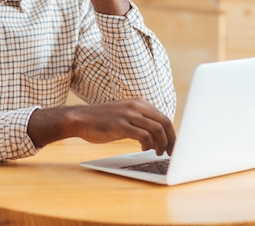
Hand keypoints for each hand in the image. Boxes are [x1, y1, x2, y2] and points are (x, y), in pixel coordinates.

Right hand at [27, 98, 175, 155]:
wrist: (80, 119)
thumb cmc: (102, 120)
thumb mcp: (124, 115)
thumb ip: (139, 120)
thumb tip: (157, 134)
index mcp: (139, 102)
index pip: (163, 116)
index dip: (172, 132)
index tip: (174, 144)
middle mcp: (136, 106)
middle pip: (164, 122)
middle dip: (171, 139)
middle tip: (171, 152)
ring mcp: (128, 114)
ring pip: (157, 129)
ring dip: (161, 144)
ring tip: (158, 153)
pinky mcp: (121, 125)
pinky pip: (143, 136)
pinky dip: (148, 145)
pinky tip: (145, 150)